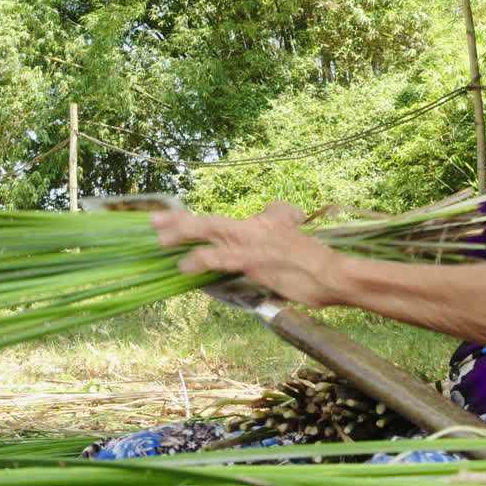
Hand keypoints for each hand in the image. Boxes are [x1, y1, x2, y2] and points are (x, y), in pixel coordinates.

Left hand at [149, 202, 346, 307]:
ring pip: (208, 231)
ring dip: (181, 234)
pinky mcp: (251, 260)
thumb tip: (271, 211)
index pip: (224, 221)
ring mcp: (251, 242)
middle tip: (153, 220)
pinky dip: (198, 259)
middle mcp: (253, 226)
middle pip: (208, 220)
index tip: (175, 226)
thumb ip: (279, 219)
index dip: (197, 224)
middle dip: (178, 220)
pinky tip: (183, 266)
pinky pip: (218, 257)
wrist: (332, 274)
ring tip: (159, 239)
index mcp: (264, 221)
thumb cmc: (315, 262)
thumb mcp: (295, 233)